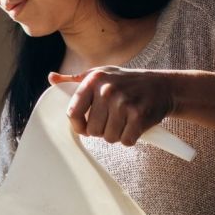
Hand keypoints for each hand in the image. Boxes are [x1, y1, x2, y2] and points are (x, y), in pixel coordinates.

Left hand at [48, 67, 174, 145]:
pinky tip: (134, 125)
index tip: (85, 127)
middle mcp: (107, 90)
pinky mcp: (139, 116)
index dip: (78, 125)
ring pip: (108, 138)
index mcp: (94, 80)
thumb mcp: (101, 74)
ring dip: (116, 134)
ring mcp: (124, 103)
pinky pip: (125, 141)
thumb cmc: (127, 82)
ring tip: (124, 120)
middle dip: (101, 130)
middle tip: (113, 119)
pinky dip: (130, 138)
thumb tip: (51, 78)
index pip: (72, 113)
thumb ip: (75, 79)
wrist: (163, 86)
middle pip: (92, 130)